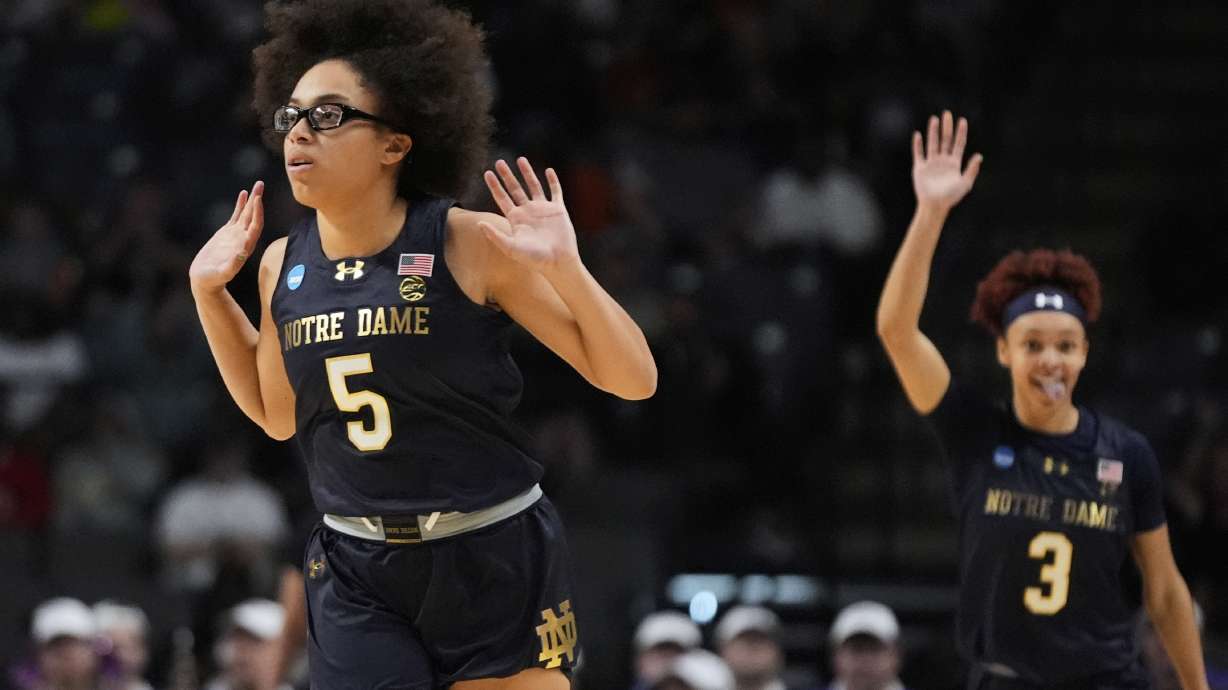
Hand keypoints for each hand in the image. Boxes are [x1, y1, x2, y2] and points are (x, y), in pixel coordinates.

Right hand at [189, 181, 264, 293]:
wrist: (206, 280)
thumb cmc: (213, 279)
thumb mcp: (222, 273)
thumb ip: (232, 265)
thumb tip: (242, 254)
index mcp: (245, 246)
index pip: (255, 226)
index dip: (257, 213)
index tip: (258, 199)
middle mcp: (244, 238)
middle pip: (254, 216)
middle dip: (257, 200)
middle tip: (260, 183)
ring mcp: (236, 235)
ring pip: (247, 213)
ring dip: (252, 199)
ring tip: (257, 185)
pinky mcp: (227, 233)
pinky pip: (236, 215)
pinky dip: (241, 205)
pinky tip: (243, 194)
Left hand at [480, 158, 579, 275]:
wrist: (558, 262)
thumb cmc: (534, 259)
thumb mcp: (511, 248)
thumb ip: (495, 235)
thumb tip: (478, 223)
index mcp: (516, 219)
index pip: (502, 198)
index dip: (494, 186)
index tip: (487, 173)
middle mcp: (528, 212)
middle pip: (515, 189)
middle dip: (507, 175)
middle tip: (499, 162)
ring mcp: (543, 209)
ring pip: (533, 186)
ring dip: (527, 173)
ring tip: (520, 159)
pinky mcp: (558, 210)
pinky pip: (555, 191)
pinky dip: (553, 181)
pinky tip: (549, 171)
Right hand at [912, 111, 982, 211]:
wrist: (934, 205)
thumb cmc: (951, 197)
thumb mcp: (965, 183)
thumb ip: (972, 169)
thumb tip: (979, 156)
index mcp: (954, 163)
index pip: (958, 144)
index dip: (961, 132)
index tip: (962, 121)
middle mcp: (943, 161)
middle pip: (945, 140)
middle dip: (947, 127)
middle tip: (947, 114)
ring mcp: (931, 163)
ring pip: (932, 143)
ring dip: (933, 132)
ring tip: (934, 119)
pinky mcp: (920, 168)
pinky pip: (918, 153)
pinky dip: (917, 144)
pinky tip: (918, 135)